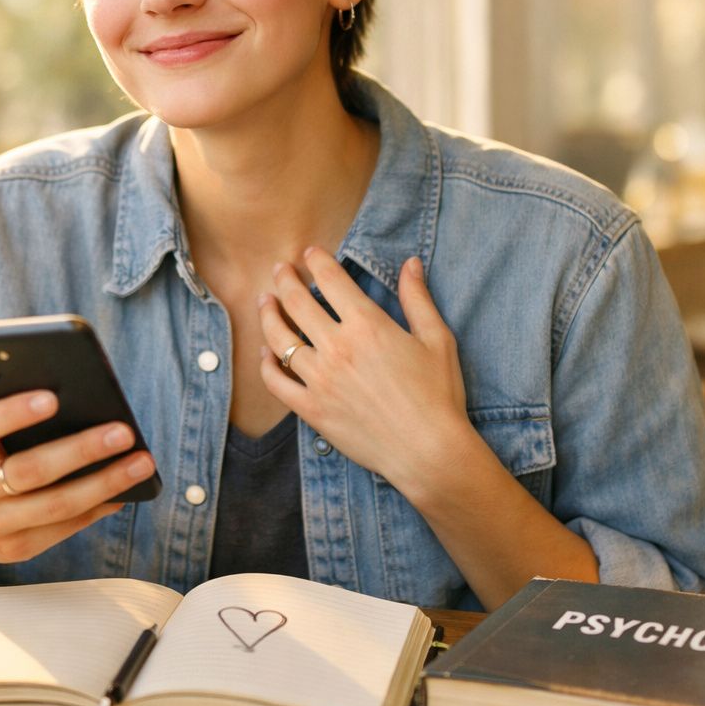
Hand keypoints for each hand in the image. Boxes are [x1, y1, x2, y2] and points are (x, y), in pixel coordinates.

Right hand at [0, 390, 155, 564]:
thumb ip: (10, 412)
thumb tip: (78, 401)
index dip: (14, 413)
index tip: (53, 398)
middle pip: (29, 471)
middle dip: (81, 450)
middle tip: (123, 432)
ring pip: (55, 506)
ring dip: (104, 484)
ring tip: (141, 463)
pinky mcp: (12, 550)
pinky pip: (63, 527)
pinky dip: (97, 507)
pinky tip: (124, 490)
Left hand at [256, 247, 471, 494]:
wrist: (429, 451)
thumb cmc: (439, 395)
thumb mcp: (437, 339)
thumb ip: (418, 298)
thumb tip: (411, 263)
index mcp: (367, 325)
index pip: (331, 279)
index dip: (316, 261)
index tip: (309, 254)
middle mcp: (337, 348)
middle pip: (297, 302)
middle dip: (285, 279)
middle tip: (280, 269)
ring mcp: (320, 380)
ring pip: (279, 338)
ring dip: (268, 315)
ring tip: (265, 302)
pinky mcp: (312, 409)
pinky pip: (276, 382)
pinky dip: (267, 364)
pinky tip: (268, 353)